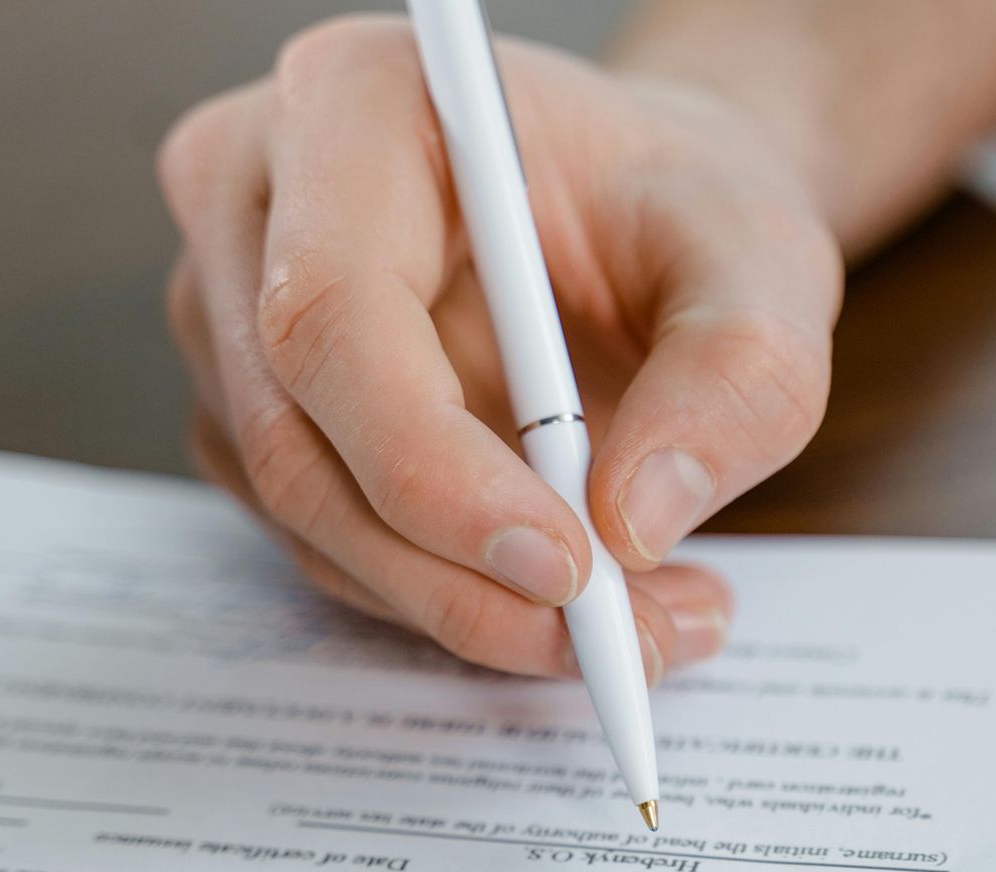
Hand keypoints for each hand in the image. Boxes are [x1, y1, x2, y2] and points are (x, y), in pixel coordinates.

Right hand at [156, 15, 840, 679]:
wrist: (640, 212)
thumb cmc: (679, 203)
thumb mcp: (761, 259)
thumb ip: (734, 372)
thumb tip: (636, 523)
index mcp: (351, 108)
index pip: (334, 318)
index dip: (435, 469)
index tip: (570, 567)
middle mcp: (254, 203)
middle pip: (300, 443)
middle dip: (463, 579)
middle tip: (627, 639)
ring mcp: (235, 315)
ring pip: (311, 519)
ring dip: (473, 607)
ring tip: (649, 617)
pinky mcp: (261, 411)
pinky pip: (331, 543)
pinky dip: (452, 596)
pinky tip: (579, 594)